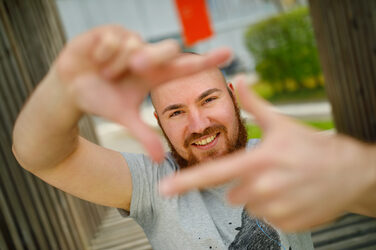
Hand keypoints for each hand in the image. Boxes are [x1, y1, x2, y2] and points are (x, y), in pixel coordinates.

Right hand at [53, 25, 230, 161]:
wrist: (70, 91)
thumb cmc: (100, 101)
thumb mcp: (123, 118)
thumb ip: (144, 135)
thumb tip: (161, 161)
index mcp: (154, 75)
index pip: (186, 66)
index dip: (207, 60)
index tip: (230, 54)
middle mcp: (146, 56)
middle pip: (167, 49)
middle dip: (152, 58)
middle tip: (135, 67)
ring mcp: (129, 41)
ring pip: (136, 45)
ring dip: (118, 63)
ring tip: (104, 72)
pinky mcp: (110, 31)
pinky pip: (115, 37)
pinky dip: (103, 52)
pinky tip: (95, 59)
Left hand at [159, 76, 374, 230]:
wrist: (349, 172)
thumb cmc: (312, 145)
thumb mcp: (281, 122)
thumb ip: (254, 104)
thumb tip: (237, 79)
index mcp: (257, 162)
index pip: (213, 174)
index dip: (186, 182)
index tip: (165, 190)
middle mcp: (263, 188)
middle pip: (231, 193)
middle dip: (243, 183)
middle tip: (268, 171)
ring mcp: (276, 209)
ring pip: (249, 206)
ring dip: (259, 196)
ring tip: (281, 181)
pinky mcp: (287, 224)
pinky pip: (267, 218)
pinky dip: (274, 208)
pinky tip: (291, 194)